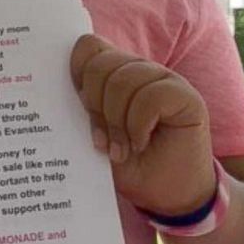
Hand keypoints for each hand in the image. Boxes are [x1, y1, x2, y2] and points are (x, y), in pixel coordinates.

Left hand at [70, 34, 215, 215]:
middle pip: (100, 65)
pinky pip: (151, 97)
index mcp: (114, 74)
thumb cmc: (130, 166)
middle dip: (94, 106)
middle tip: (103, 140)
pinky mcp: (185, 96)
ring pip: (123, 80)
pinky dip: (138, 126)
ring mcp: (163, 79)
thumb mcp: (97, 138)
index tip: (78, 105)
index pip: (88, 47)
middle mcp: (138, 70)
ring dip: (117, 122)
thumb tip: (57, 93)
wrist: (167, 196)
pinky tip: (141, 143)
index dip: (76, 71)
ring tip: (122, 148)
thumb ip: (83, 111)